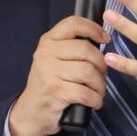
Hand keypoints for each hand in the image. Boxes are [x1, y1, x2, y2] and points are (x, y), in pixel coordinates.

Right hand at [7, 15, 107, 135]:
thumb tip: (101, 42)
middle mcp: (46, 53)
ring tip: (99, 91)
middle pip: (86, 49)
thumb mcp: (54, 60)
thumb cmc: (50, 84)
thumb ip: (71, 48)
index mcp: (48, 41)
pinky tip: (95, 102)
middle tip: (102, 75)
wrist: (31, 112)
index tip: (105, 39)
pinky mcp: (54, 91)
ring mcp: (48, 71)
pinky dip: (95, 99)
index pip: (73, 24)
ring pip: (88, 71)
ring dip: (100, 85)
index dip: (93, 28)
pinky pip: (85, 92)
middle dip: (101, 65)